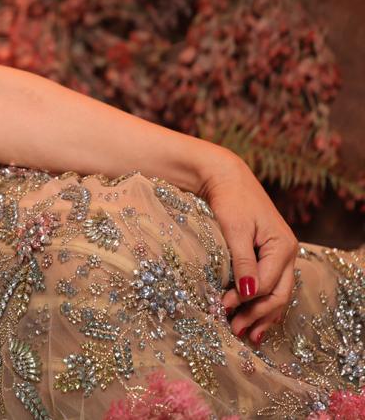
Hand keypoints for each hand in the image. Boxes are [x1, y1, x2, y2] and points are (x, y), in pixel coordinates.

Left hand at [196, 150, 298, 345]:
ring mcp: (280, 255)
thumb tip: (248, 294)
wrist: (226, 177)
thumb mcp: (234, 229)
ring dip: (262, 315)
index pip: (269, 284)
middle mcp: (287, 253)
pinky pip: (271, 285)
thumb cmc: (230, 199)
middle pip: (279, 294)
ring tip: (246, 334)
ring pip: (278, 294)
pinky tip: (253, 319)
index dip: (247, 301)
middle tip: (236, 331)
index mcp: (283, 246)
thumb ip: (242, 261)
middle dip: (258, 315)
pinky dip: (262, 303)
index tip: (223, 308)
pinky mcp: (268, 256)